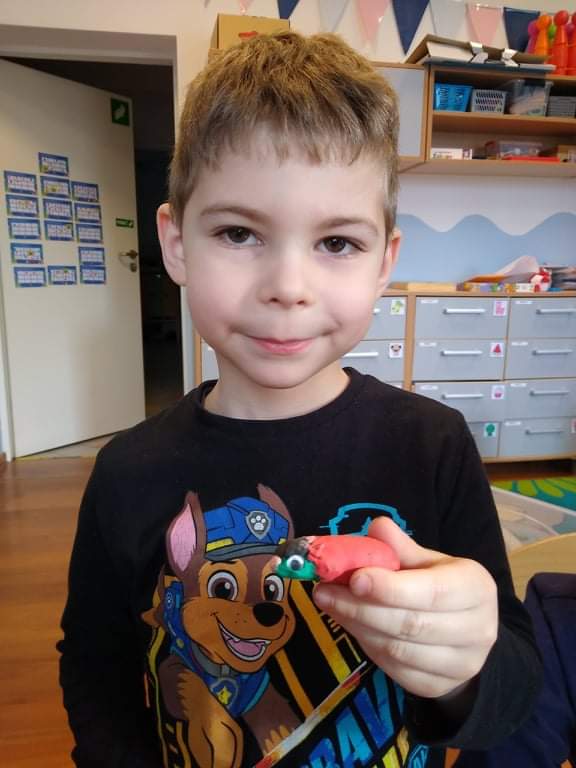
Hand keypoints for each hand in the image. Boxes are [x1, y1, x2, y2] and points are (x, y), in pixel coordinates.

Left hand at [312, 518, 497, 700]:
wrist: (467, 633)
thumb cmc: (442, 587)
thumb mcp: (428, 561)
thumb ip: (401, 547)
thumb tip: (377, 527)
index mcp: (476, 588)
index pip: (432, 591)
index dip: (390, 588)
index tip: (354, 579)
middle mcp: (478, 629)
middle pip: (411, 624)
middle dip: (361, 607)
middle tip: (324, 592)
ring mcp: (461, 664)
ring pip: (398, 650)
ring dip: (357, 626)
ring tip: (330, 604)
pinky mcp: (439, 687)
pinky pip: (394, 669)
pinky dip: (367, 646)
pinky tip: (350, 624)